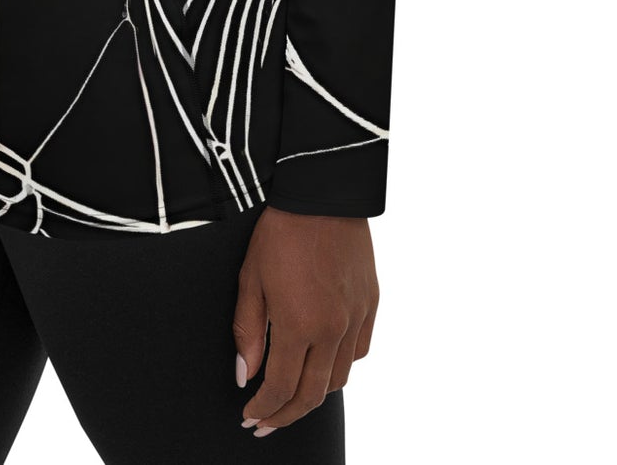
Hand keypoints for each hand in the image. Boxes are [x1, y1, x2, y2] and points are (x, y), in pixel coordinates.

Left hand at [233, 208, 377, 434]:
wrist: (322, 193)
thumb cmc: (280, 230)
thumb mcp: (252, 277)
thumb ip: (248, 331)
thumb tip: (245, 375)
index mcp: (300, 323)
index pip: (282, 387)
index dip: (264, 409)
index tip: (250, 416)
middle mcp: (333, 328)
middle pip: (313, 394)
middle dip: (286, 415)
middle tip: (267, 423)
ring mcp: (356, 318)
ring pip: (339, 379)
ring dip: (314, 395)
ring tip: (292, 398)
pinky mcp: (371, 305)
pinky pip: (358, 352)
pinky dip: (340, 367)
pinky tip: (322, 363)